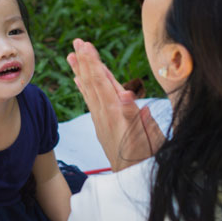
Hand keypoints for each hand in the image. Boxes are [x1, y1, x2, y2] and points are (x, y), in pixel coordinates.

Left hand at [67, 39, 164, 170]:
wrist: (133, 178)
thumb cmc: (147, 157)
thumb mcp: (150, 137)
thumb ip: (137, 116)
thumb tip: (129, 95)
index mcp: (118, 112)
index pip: (103, 82)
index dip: (94, 63)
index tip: (86, 47)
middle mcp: (107, 113)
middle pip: (93, 82)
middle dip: (85, 61)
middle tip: (76, 42)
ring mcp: (102, 119)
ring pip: (90, 90)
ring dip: (81, 71)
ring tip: (71, 55)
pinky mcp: (102, 124)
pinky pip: (91, 101)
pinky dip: (84, 88)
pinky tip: (78, 78)